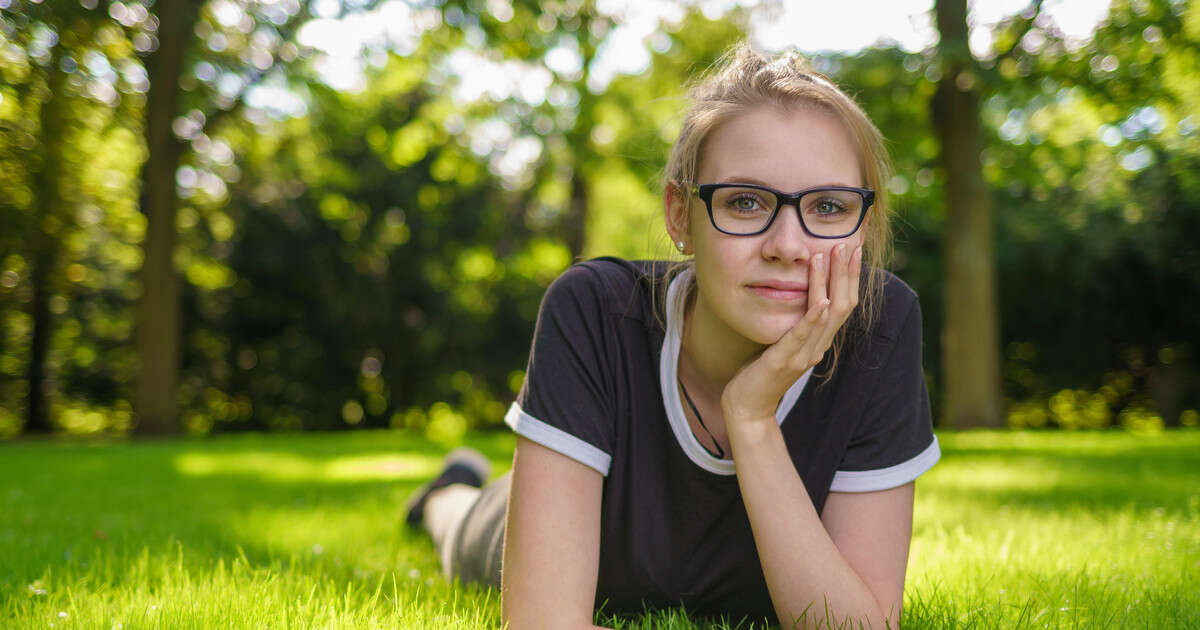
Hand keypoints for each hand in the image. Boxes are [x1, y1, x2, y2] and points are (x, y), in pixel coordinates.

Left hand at [721, 243, 862, 429]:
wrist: (748, 406)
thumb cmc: (761, 372)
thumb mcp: (782, 342)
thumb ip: (795, 323)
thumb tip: (800, 297)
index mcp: (818, 341)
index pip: (843, 304)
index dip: (849, 277)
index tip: (853, 250)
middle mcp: (817, 347)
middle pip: (842, 305)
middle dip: (845, 272)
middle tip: (847, 244)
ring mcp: (804, 355)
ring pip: (826, 315)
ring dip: (828, 282)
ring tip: (828, 255)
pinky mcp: (785, 360)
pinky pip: (803, 335)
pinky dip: (814, 316)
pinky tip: (822, 300)